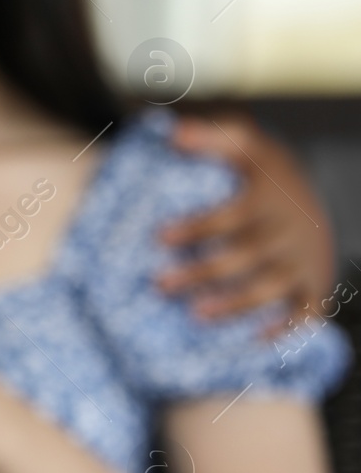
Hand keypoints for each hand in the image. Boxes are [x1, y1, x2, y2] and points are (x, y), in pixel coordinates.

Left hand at [161, 114, 334, 322]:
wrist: (313, 204)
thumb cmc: (265, 177)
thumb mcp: (246, 147)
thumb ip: (213, 136)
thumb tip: (174, 132)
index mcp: (267, 202)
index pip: (229, 216)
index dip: (195, 227)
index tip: (158, 237)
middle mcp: (287, 233)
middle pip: (244, 257)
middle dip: (202, 272)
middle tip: (160, 284)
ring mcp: (302, 262)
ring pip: (269, 288)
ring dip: (234, 304)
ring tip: (196, 315)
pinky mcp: (314, 285)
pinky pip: (305, 313)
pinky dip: (284, 329)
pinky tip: (253, 341)